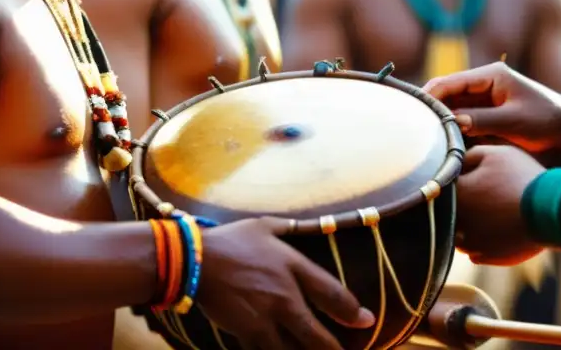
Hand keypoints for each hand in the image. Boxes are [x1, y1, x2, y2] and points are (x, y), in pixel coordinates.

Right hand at [197, 217, 374, 349]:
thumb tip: (313, 223)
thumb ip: (291, 228)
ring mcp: (265, 320)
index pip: (333, 294)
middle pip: (318, 337)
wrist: (193, 261)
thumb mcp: (266, 226)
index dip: (353, 312)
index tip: (367, 321)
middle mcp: (284, 297)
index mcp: (293, 267)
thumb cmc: (231, 240)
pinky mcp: (246, 334)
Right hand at [423, 62, 560, 152]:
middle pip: (448, 93)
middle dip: (432, 108)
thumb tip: (452, 121)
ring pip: (453, 107)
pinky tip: (443, 142)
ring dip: (442, 120)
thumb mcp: (514, 120)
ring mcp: (485, 98)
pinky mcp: (487, 114)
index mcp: (492, 75)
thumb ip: (482, 119)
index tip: (416, 113)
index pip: (452, 82)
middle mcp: (484, 83)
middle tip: (415, 127)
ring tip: (425, 136)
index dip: (432, 95)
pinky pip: (463, 119)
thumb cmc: (547, 121)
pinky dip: (453, 128)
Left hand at [455, 145, 546, 265]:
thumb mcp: (495, 153)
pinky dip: (482, 241)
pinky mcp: (487, 257)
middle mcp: (458, 221)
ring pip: (459, 234)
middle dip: (461, 204)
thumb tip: (457, 163)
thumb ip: (469, 155)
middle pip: (449, 213)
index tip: (468, 177)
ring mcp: (472, 242)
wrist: (553, 212)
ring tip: (489, 214)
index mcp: (458, 194)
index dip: (456, 180)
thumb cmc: (522, 178)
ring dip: (468, 225)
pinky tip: (496, 230)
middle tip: (480, 195)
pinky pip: (475, 250)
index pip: (443, 186)